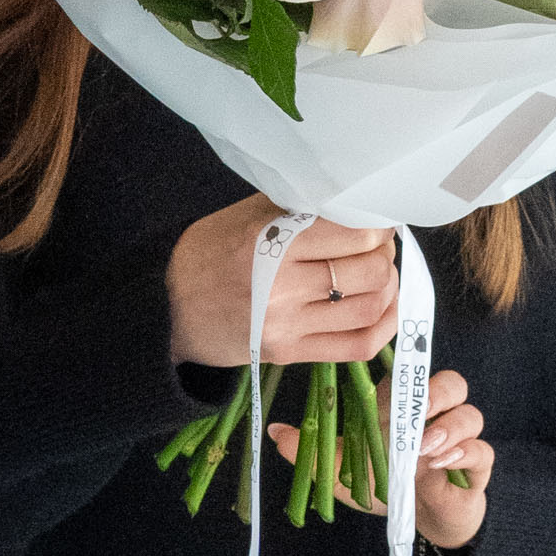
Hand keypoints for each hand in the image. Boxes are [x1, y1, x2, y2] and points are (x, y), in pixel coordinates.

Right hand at [166, 195, 397, 367]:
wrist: (168, 311)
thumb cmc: (208, 254)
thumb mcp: (245, 215)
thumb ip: (298, 207)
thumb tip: (353, 200)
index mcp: (271, 244)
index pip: (354, 236)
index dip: (377, 225)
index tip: (376, 219)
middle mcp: (282, 288)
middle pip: (369, 272)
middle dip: (384, 254)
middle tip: (377, 245)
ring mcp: (288, 327)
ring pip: (370, 308)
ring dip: (388, 286)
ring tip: (379, 272)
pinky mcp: (291, 355)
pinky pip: (357, 346)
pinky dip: (384, 325)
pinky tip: (385, 306)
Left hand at [268, 368, 492, 551]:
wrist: (420, 523)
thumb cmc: (385, 487)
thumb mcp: (340, 474)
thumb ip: (310, 453)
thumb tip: (274, 432)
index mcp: (403, 409)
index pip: (412, 374)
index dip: (408, 368)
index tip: (394, 378)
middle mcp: (434, 418)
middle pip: (452, 383)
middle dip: (438, 393)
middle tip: (418, 412)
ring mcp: (458, 442)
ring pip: (471, 413)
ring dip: (450, 427)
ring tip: (426, 449)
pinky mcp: (475, 469)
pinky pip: (482, 451)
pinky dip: (465, 454)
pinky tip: (442, 465)